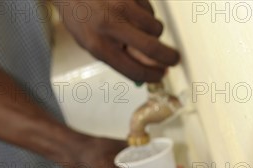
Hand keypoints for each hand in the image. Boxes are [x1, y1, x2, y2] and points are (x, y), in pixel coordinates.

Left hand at [53, 0, 179, 81]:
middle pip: (152, 49)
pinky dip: (146, 14)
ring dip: (154, 33)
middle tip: (173, 60)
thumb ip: (115, 57)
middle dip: (168, 58)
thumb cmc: (78, 16)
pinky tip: (132, 12)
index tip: (161, 75)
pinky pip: (150, 9)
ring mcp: (121, 6)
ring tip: (140, 29)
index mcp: (99, 46)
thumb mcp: (89, 43)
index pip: (134, 70)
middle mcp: (110, 26)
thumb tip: (145, 68)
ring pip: (155, 28)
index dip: (152, 76)